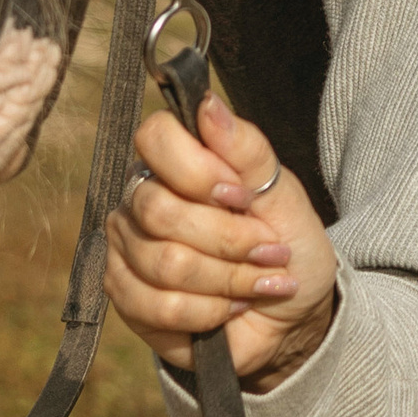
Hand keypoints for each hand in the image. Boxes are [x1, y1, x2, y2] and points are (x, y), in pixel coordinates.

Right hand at [105, 90, 337, 390]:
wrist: (290, 313)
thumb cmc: (285, 241)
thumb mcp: (282, 193)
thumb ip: (246, 150)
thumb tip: (208, 104)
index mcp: (175, 161)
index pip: (155, 137)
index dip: (199, 171)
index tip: (242, 196)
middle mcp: (140, 200)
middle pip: (160, 211)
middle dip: (228, 239)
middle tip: (269, 249)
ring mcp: (127, 252)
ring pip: (165, 264)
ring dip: (228, 279)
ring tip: (258, 281)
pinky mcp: (128, 303)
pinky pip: (160, 309)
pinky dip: (210, 311)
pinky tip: (231, 307)